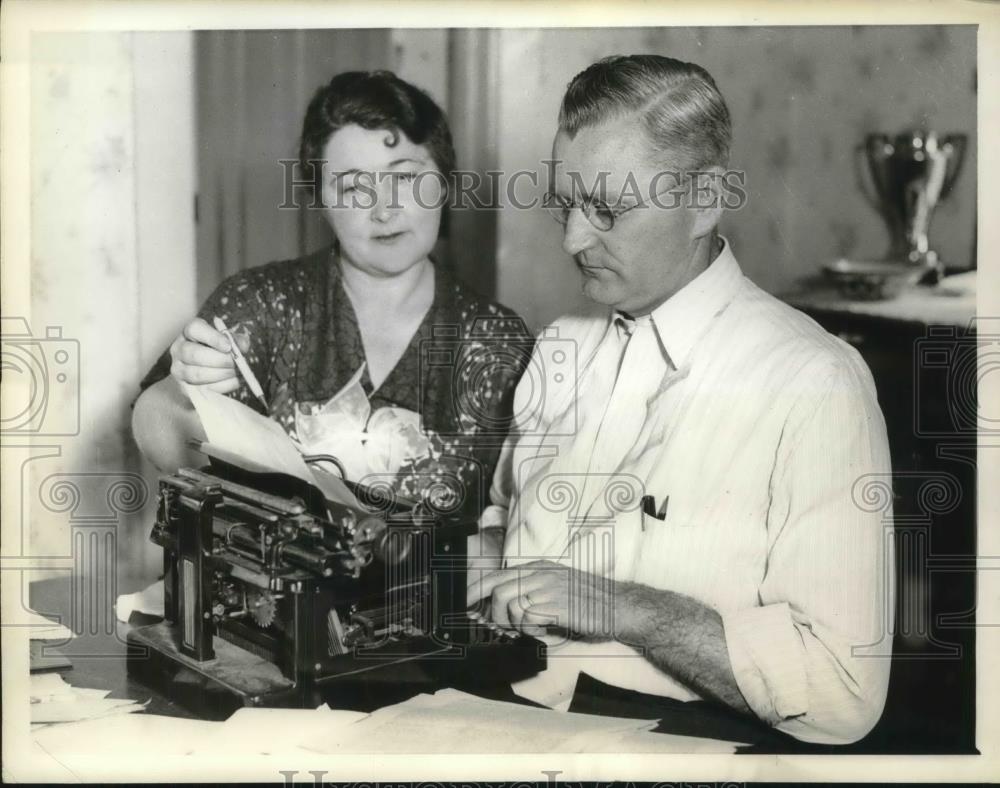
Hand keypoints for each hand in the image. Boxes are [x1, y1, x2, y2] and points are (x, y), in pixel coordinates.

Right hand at [169, 317, 249, 392]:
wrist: (204, 370)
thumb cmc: (217, 350)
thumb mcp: (226, 340)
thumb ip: (236, 340)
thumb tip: (241, 347)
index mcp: (188, 332)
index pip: (195, 329)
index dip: (213, 338)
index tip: (228, 346)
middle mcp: (178, 349)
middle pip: (195, 354)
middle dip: (220, 360)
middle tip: (234, 363)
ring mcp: (178, 369)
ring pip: (197, 374)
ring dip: (221, 374)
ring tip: (234, 372)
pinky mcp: (184, 387)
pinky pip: (203, 388)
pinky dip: (222, 385)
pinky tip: (232, 380)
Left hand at [466, 560, 620, 639]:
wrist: (617, 606)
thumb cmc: (588, 601)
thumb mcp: (557, 586)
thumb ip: (532, 591)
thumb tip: (503, 608)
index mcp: (539, 568)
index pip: (497, 575)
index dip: (476, 590)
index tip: (466, 604)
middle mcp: (541, 575)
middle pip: (498, 589)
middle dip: (492, 613)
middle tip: (501, 626)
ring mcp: (549, 589)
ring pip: (509, 603)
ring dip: (511, 622)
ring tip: (525, 630)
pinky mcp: (557, 605)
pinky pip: (527, 618)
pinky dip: (529, 630)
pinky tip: (541, 632)